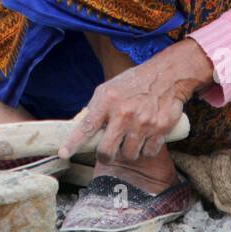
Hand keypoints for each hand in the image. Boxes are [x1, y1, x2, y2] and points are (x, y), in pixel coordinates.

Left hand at [59, 38, 214, 162]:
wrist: (167, 75)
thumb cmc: (134, 82)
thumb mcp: (109, 89)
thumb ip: (96, 108)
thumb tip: (82, 127)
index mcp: (107, 101)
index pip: (86, 127)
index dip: (73, 143)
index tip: (63, 153)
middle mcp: (123, 114)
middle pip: (106, 151)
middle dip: (105, 156)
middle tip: (107, 153)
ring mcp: (142, 123)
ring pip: (128, 155)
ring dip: (128, 151)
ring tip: (131, 138)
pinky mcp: (160, 130)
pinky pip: (148, 152)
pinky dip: (146, 149)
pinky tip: (146, 137)